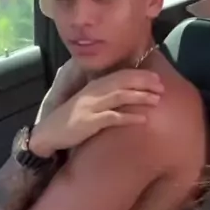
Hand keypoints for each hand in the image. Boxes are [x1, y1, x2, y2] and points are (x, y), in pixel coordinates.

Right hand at [30, 69, 163, 156]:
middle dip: (143, 82)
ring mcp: (90, 107)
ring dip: (140, 97)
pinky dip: (129, 117)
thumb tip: (124, 95)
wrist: (48, 134)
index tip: (156, 78)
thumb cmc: (69, 120)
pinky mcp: (89, 122)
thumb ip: (102, 98)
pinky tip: (143, 119)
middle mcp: (92, 93)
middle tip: (161, 86)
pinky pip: (113, 117)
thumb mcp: (86, 104)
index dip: (138, 75)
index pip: (119, 75)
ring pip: (120, 96)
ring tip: (157, 100)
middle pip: (122, 82)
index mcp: (93, 87)